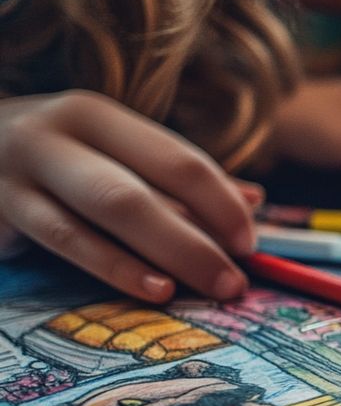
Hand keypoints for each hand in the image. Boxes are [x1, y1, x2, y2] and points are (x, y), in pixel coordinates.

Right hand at [0, 91, 258, 301]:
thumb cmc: (49, 160)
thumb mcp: (107, 154)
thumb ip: (174, 178)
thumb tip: (253, 199)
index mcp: (98, 117)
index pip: (177, 158)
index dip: (221, 202)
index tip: (250, 242)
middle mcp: (58, 135)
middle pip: (144, 188)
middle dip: (200, 238)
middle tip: (238, 280)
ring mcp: (22, 171)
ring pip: (108, 212)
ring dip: (168, 253)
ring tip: (210, 287)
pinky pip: (66, 240)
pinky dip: (115, 266)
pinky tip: (154, 288)